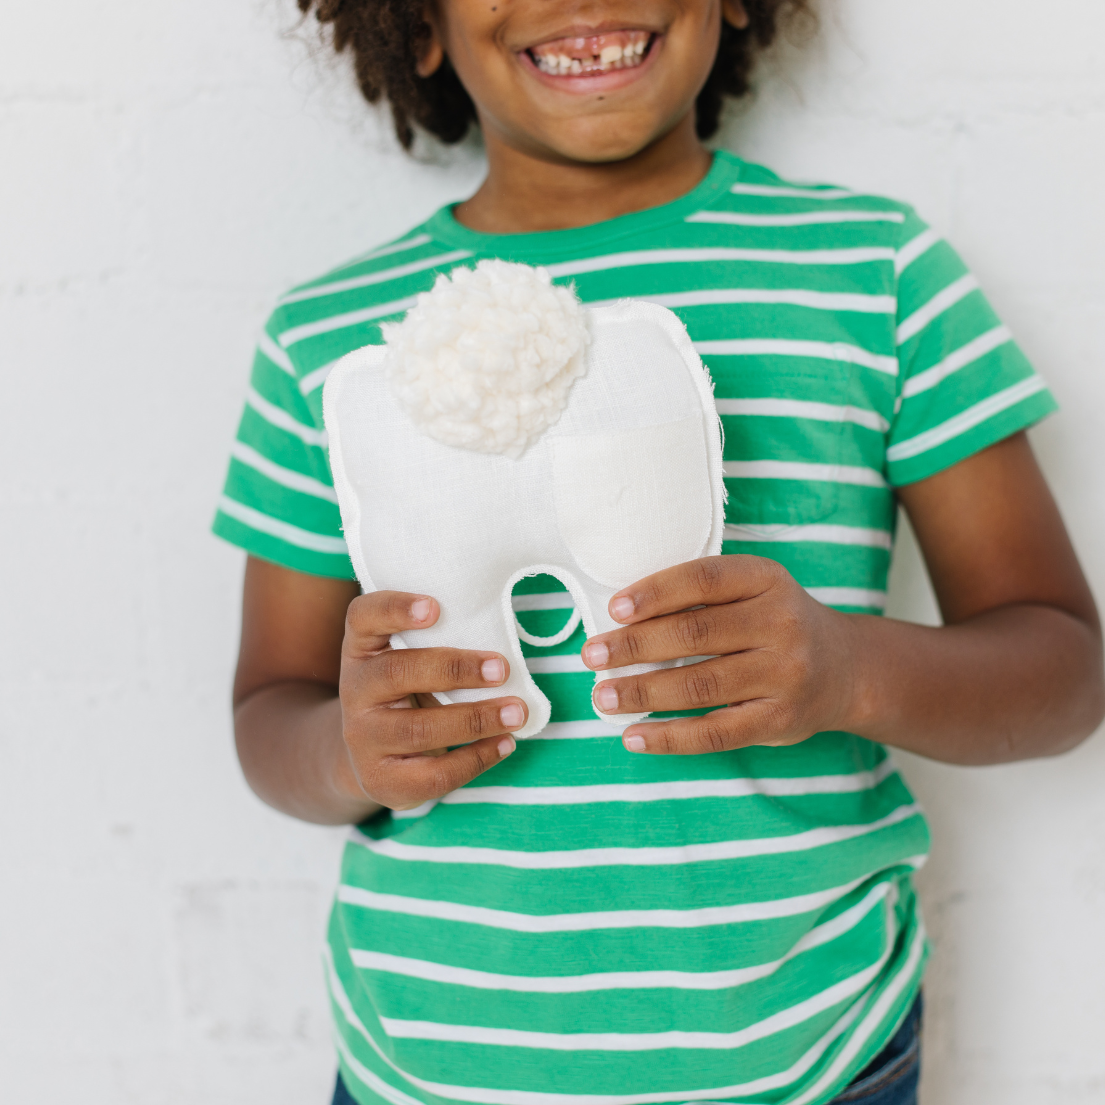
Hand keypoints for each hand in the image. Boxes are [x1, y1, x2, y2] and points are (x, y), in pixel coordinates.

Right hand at [338, 591, 526, 808]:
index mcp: (362, 649)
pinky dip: (476, 758)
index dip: (395, 609)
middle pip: (397, 672)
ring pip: (419, 728)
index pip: (365, 617)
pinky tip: (505, 743)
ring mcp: (363, 738)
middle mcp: (356, 690)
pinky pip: (433, 773)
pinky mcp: (382, 779)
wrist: (369, 757)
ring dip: (475, 719)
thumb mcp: (407, 661)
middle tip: (501, 668)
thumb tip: (502, 644)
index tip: (434, 607)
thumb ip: (437, 644)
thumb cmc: (406, 693)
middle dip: (454, 669)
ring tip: (517, 712)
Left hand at [580, 556, 857, 754]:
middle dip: (634, 646)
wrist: (846, 669)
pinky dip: (669, 737)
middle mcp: (780, 623)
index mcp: (766, 579)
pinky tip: (634, 736)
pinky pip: (715, 733)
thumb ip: (701, 597)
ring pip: (699, 685)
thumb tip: (620, 618)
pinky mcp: (779, 720)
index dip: (655, 592)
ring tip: (603, 696)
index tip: (614, 609)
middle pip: (694, 633)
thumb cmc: (775, 624)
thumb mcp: (753, 591)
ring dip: (642, 692)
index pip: (703, 580)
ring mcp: (783, 674)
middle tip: (592, 655)